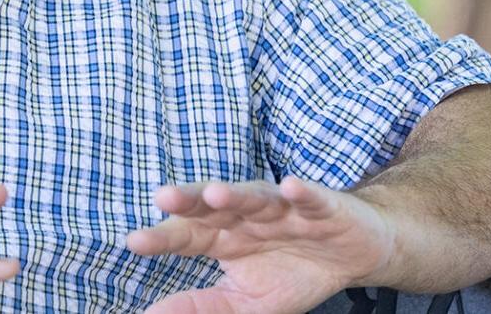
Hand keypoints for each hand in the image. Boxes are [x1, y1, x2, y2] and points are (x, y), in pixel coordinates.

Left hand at [125, 177, 397, 313]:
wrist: (355, 256)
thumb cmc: (296, 273)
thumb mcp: (247, 302)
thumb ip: (203, 306)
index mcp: (226, 237)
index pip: (189, 235)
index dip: (164, 237)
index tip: (135, 242)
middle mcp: (249, 217)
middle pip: (214, 206)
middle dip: (191, 201)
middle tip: (165, 197)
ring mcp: (285, 208)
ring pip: (257, 198)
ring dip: (238, 195)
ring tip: (215, 194)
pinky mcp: (323, 206)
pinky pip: (310, 198)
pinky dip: (301, 193)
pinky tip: (289, 188)